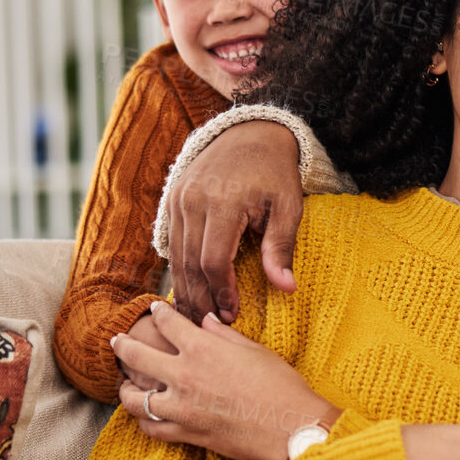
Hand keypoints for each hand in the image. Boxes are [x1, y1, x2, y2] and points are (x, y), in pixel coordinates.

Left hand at [111, 300, 337, 459]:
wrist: (290, 426)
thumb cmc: (280, 385)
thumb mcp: (254, 350)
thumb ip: (224, 335)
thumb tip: (208, 322)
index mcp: (202, 348)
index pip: (167, 323)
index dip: (158, 312)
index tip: (154, 310)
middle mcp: (184, 375)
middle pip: (136, 356)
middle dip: (122, 345)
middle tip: (117, 341)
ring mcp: (181, 407)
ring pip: (134, 399)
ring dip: (126, 390)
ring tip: (125, 385)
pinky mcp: (186, 433)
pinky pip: (152, 428)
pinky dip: (145, 421)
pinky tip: (147, 416)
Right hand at [168, 120, 303, 324]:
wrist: (250, 133)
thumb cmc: (275, 172)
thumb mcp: (288, 206)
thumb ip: (281, 247)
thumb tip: (287, 289)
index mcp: (221, 202)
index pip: (214, 260)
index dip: (222, 291)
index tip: (233, 314)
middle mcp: (191, 201)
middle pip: (189, 263)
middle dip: (200, 298)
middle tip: (212, 326)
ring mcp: (176, 200)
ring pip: (176, 257)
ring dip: (186, 289)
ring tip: (199, 317)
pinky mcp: (171, 200)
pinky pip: (172, 243)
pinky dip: (179, 269)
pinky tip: (190, 291)